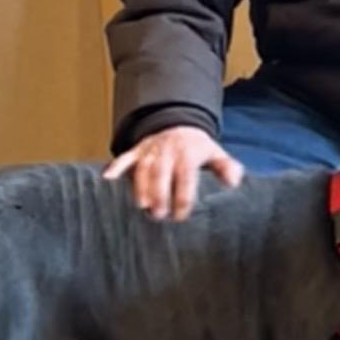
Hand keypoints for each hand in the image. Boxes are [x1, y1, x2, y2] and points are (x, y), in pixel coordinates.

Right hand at [103, 125, 244, 221]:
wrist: (178, 124)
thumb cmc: (197, 148)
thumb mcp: (215, 154)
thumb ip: (226, 168)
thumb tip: (233, 182)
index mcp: (188, 154)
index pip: (186, 176)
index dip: (183, 196)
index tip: (181, 215)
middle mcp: (167, 151)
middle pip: (161, 173)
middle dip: (159, 194)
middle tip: (159, 215)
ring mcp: (150, 150)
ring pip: (142, 168)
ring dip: (140, 187)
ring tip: (141, 206)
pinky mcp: (136, 151)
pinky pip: (124, 157)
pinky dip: (115, 166)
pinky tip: (107, 178)